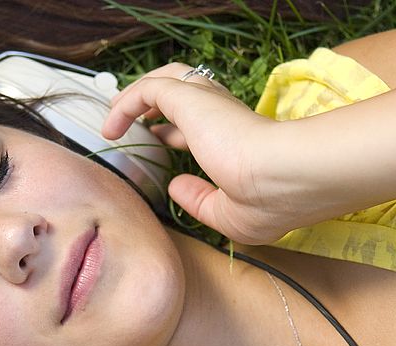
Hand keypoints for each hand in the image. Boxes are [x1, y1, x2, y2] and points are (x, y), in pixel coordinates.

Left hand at [103, 62, 305, 244]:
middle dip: (160, 104)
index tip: (163, 141)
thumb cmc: (271, 200)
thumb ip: (199, 201)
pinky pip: (147, 90)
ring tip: (116, 114)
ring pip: (170, 80)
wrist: (284, 176)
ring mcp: (209, 103)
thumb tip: (174, 186)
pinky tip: (110, 127)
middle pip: (188, 93)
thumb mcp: (230, 215)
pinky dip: (126, 104)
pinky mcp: (189, 98)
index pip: (205, 124)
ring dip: (142, 94)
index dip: (178, 132)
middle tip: (137, 120)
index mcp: (241, 139)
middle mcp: (227, 114)